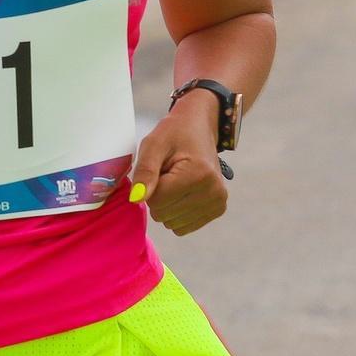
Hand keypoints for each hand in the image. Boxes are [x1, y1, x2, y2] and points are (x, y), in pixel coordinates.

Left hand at [129, 94, 229, 236]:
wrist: (200, 128)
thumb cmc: (174, 134)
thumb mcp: (154, 144)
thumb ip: (145, 171)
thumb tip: (137, 199)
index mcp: (199, 173)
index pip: (157, 200)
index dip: (150, 186)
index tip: (159, 169)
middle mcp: (214, 191)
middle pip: (164, 214)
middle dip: (159, 196)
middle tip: (168, 174)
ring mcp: (218, 202)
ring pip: (173, 224)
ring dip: (168, 205)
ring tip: (176, 182)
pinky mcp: (218, 209)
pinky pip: (184, 227)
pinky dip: (177, 213)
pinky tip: (184, 193)